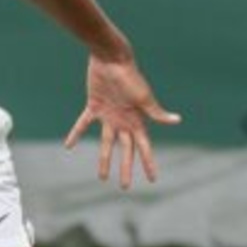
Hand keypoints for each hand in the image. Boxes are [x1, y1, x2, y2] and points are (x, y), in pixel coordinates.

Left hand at [64, 54, 180, 189]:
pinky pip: (84, 123)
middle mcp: (124, 121)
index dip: (148, 163)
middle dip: (126, 168)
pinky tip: (69, 146)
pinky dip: (76, 133)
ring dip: (104, 158)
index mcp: (137, 121)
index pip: (144, 147)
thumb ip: (156, 113)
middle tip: (125, 187)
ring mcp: (109, 115)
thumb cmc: (130, 77)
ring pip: (107, 142)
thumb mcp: (144, 97)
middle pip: (126, 150)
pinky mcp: (94, 106)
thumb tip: (177, 120)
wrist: (111, 59)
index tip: (153, 180)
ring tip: (102, 177)